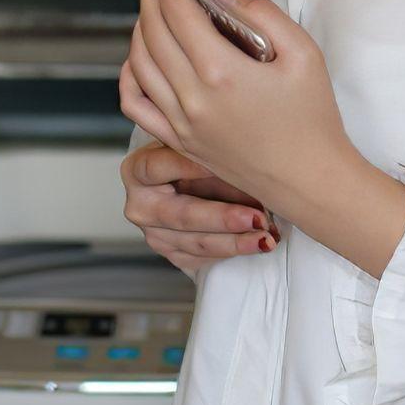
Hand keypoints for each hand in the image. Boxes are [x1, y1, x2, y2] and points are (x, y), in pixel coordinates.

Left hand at [119, 0, 349, 218]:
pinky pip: (135, 103)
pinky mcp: (178, 141)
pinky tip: (139, 54)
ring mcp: (179, 122)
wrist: (311, 181)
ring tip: (156, 0)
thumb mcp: (305, 54)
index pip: (176, 6)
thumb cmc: (314, 119)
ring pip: (137, 61)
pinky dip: (129, 72)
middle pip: (150, 27)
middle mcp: (191, 98)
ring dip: (141, 22)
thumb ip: (264, 15)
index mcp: (221, 72)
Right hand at [121, 141, 278, 279]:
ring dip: (235, 241)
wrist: (181, 178)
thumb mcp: (193, 147)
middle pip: (182, 215)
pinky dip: (232, 250)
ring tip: (266, 235)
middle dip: (224, 218)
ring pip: (196, 242)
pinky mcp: (171, 252)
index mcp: (137, 170)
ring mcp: (154, 233)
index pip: (160, 167)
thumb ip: (210, 155)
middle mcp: (140, 206)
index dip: (192, 166)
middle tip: (258, 217)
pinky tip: (258, 243)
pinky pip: (202, 257)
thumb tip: (248, 167)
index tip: (227, 167)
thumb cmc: (190, 155)